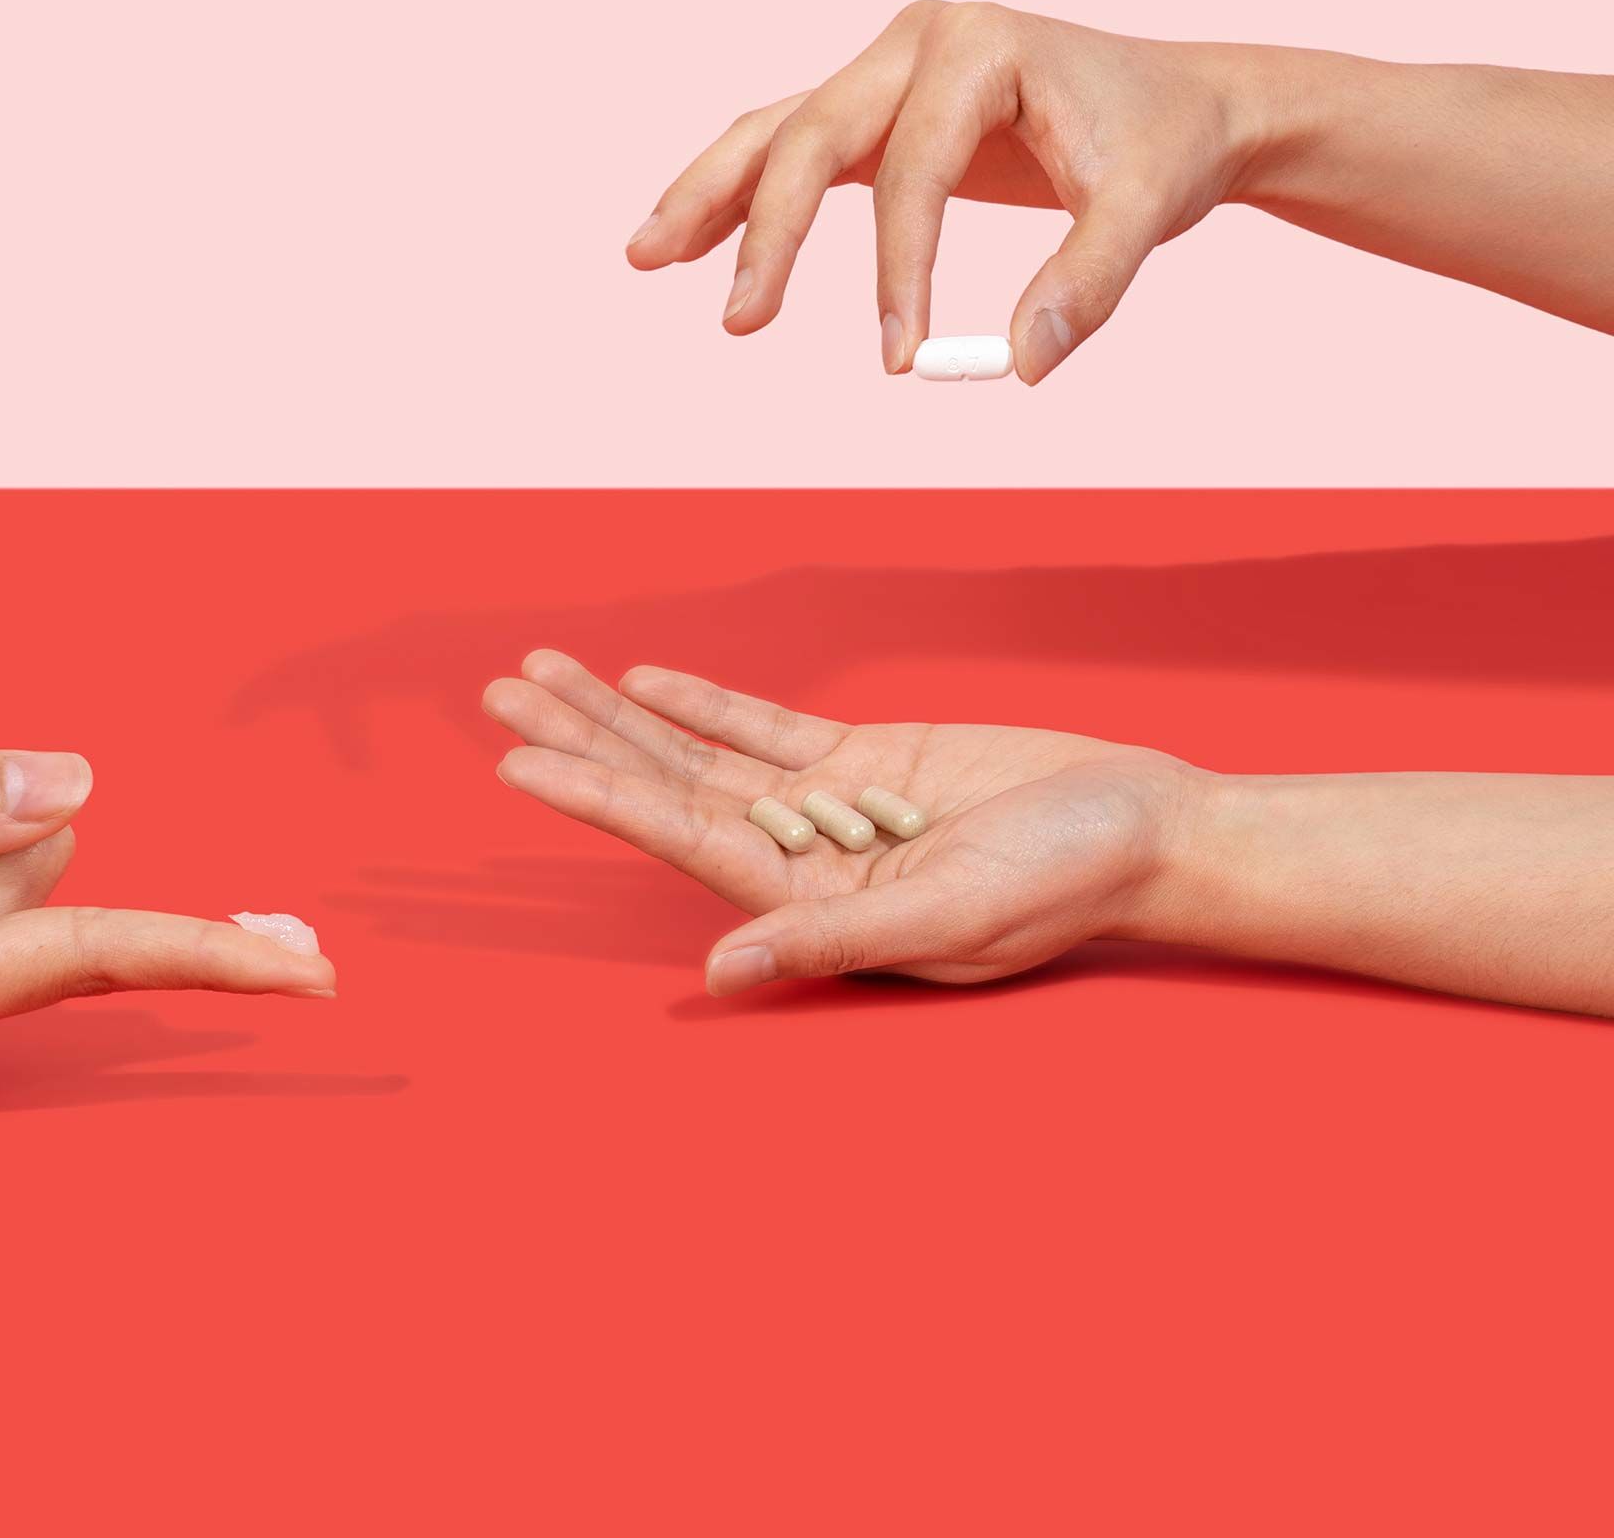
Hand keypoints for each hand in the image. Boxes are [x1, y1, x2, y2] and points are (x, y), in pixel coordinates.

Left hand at [484, 651, 1194, 995]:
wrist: (1147, 829)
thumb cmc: (1063, 883)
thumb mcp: (948, 915)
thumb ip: (830, 938)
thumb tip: (716, 975)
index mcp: (810, 903)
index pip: (676, 839)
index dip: (595, 795)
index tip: (514, 762)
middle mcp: (801, 857)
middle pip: (666, 786)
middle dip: (582, 738)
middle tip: (499, 692)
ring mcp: (829, 806)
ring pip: (700, 751)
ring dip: (623, 712)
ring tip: (546, 672)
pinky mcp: (868, 759)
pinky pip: (765, 727)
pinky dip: (705, 702)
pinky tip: (645, 678)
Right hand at [627, 0, 1268, 381]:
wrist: (1184, 105)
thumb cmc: (1163, 146)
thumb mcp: (1147, 210)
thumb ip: (1090, 282)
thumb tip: (1022, 364)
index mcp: (979, 44)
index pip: (912, 167)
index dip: (899, 269)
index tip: (901, 360)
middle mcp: (917, 41)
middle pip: (810, 133)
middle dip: (765, 231)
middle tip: (737, 325)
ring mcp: (887, 69)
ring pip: (777, 131)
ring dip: (712, 197)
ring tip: (644, 258)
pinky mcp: (879, 109)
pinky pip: (793, 147)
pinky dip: (742, 195)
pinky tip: (692, 245)